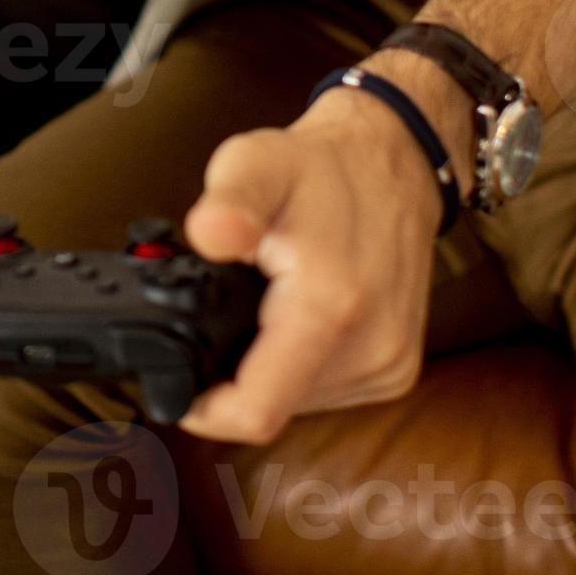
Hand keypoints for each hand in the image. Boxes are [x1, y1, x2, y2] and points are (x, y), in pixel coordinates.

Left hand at [172, 63, 456, 445]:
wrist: (393, 164)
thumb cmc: (319, 167)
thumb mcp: (257, 162)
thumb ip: (228, 201)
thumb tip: (209, 233)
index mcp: (330, 308)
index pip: (256, 412)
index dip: (204, 411)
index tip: (177, 384)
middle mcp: (371, 349)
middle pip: (271, 408)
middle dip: (234, 375)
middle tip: (222, 316)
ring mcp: (390, 365)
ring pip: (298, 404)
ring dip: (268, 370)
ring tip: (263, 308)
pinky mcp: (398, 370)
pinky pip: (326, 391)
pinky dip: (298, 366)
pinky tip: (292, 320)